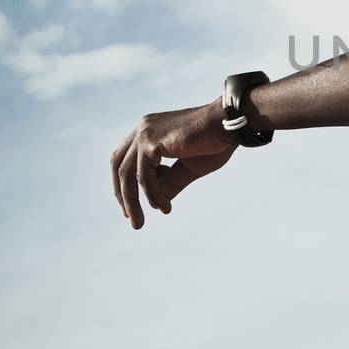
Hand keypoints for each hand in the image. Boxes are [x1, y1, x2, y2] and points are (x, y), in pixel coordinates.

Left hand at [111, 100, 234, 229]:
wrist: (229, 126)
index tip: (131, 206)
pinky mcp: (151, 142)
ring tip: (140, 222)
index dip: (123, 184)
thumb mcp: (188, 168)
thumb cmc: (213, 142)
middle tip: (133, 220)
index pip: (124, 158)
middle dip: (123, 195)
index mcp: (149, 130)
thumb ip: (169, 182)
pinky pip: (144, 177)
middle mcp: (143, 128)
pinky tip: (165, 207)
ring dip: (132, 201)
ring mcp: (144, 134)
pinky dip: (152, 195)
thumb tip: (154, 204)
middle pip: (119, 166)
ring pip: (127, 174)